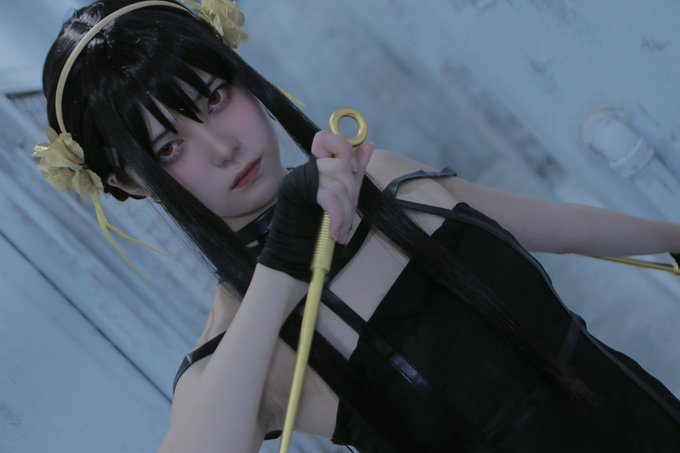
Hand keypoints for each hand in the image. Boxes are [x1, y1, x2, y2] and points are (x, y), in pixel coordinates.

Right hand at [257, 131, 372, 280]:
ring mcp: (298, 180)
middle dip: (351, 194)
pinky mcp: (296, 193)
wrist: (292, 256)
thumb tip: (368, 144)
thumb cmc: (317, 229)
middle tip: (347, 217)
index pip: (325, 137)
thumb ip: (354, 171)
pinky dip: (338, 218)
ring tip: (341, 231)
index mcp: (315, 168)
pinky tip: (336, 233)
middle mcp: (304, 170)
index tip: (353, 168)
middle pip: (340, 165)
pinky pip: (328, 197)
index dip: (343, 147)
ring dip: (346, 212)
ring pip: (337, 182)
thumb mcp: (343, 198)